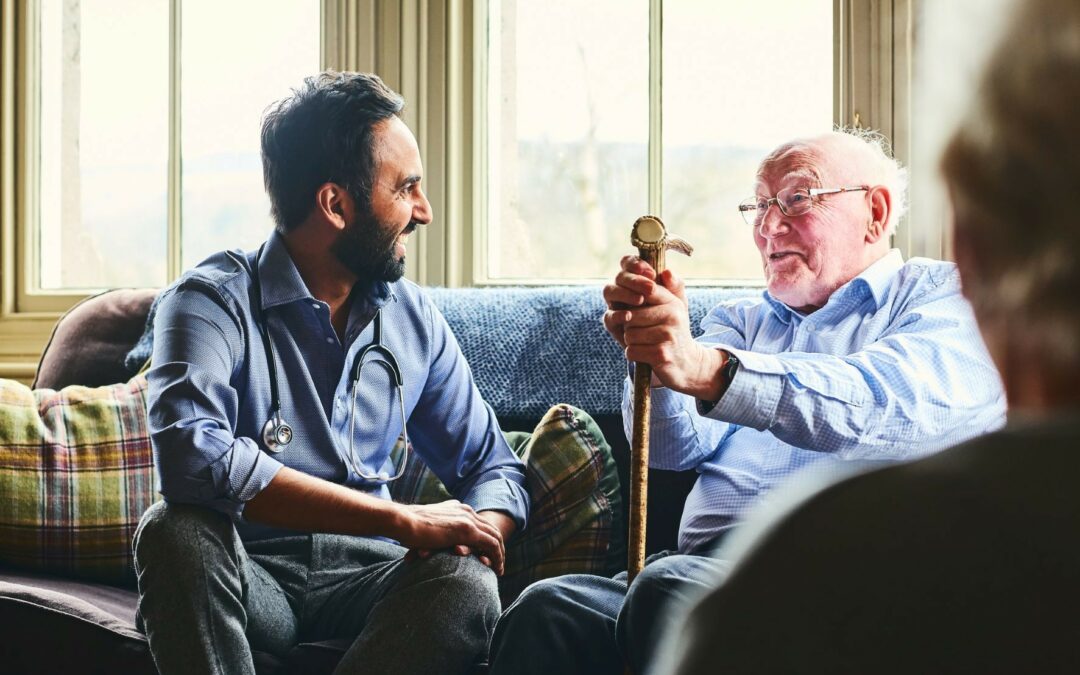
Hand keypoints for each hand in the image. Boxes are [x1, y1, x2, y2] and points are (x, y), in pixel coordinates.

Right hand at [397, 500, 506, 574]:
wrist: (402, 521)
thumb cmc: (408, 527)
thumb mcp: (428, 527)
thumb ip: (437, 531)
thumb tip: (433, 543)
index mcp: (457, 508)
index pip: (479, 523)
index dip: (486, 538)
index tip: (486, 553)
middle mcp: (465, 511)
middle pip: (491, 529)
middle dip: (498, 546)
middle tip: (499, 563)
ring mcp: (467, 519)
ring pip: (495, 536)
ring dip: (500, 554)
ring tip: (500, 569)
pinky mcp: (467, 530)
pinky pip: (491, 544)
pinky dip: (497, 556)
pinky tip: (496, 568)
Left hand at [603, 256, 724, 397]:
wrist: (687, 363)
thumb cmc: (673, 332)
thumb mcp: (674, 307)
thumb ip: (669, 287)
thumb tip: (666, 272)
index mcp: (672, 302)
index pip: (645, 290)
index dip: (631, 295)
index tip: (633, 305)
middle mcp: (673, 316)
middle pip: (631, 315)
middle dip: (630, 325)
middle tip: (642, 331)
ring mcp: (668, 335)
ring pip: (629, 334)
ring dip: (632, 341)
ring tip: (646, 342)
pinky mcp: (661, 354)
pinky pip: (632, 350)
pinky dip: (634, 354)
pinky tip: (646, 354)